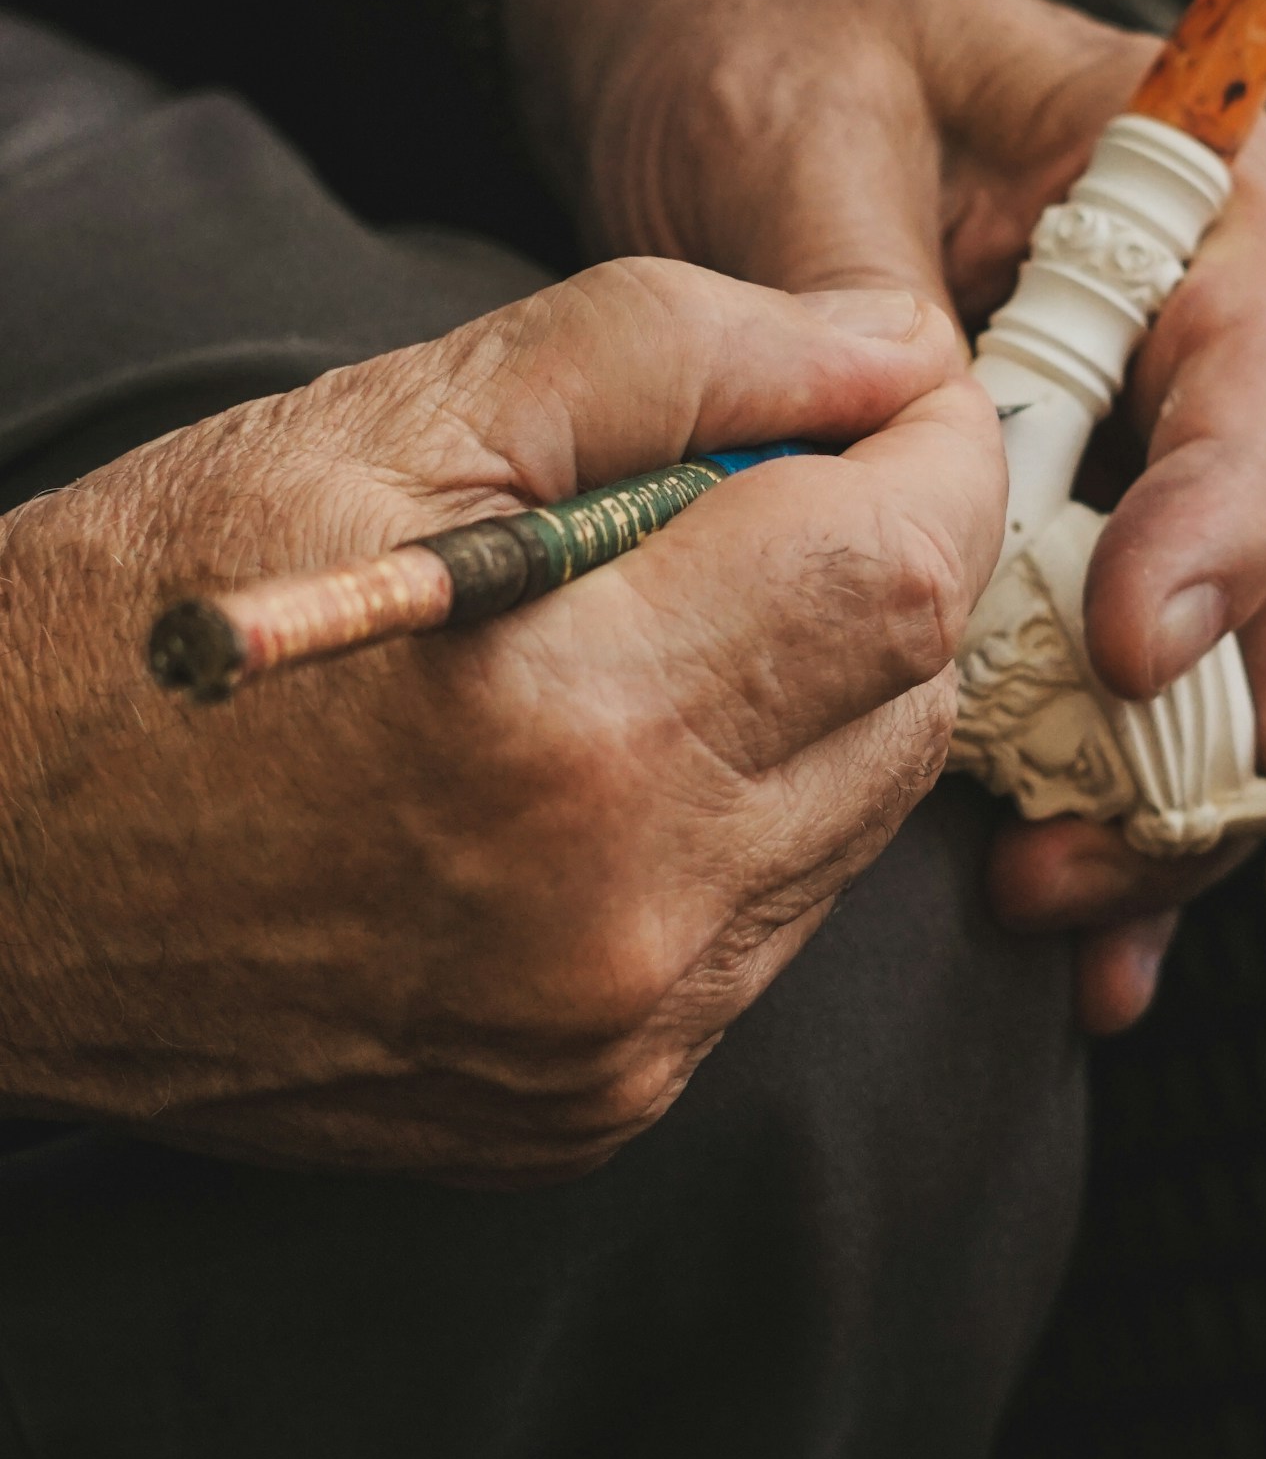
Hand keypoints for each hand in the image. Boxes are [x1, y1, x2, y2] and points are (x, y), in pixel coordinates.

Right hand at [0, 260, 1000, 1176]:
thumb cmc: (144, 621)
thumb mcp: (388, 418)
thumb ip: (676, 350)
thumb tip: (890, 348)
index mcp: (575, 718)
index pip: (907, 566)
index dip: (929, 449)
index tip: (880, 394)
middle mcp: (625, 912)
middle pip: (913, 696)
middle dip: (874, 564)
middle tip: (748, 489)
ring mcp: (614, 1039)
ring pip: (858, 818)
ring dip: (813, 695)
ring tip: (653, 623)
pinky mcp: (591, 1110)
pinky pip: (766, 934)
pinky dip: (737, 822)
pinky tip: (602, 763)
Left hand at [506, 0, 1265, 1033]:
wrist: (690, 47)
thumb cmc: (761, 39)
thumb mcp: (793, 119)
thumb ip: (863, 281)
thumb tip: (921, 445)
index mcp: (1176, 196)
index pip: (1255, 361)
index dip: (1224, 513)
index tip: (1136, 637)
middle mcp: (1186, 343)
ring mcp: (1129, 461)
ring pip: (1222, 660)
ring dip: (1192, 815)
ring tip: (1111, 935)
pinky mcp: (1043, 552)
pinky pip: (1104, 706)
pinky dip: (1101, 825)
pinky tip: (1084, 942)